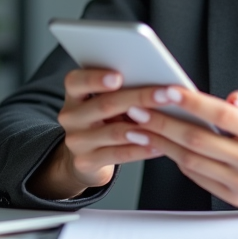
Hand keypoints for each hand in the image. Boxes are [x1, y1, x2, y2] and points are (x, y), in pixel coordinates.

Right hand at [27, 68, 167, 199]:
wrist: (86, 158)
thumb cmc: (104, 120)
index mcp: (74, 94)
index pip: (76, 81)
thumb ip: (120, 89)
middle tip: (164, 94)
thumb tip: (155, 78)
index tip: (119, 76)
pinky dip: (141, 150)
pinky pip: (118, 154)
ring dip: (144, 126)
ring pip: (114, 131)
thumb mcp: (104, 102)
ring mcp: (76, 141)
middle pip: (105, 104)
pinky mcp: (85, 162)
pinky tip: (159, 146)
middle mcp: (70, 116)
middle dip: (139, 97)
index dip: (96, 78)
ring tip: (167, 120)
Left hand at [121, 87, 237, 209]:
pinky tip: (164, 146)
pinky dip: (178, 160)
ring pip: (191, 161)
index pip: (220, 114)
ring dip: (161, 144)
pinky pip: (198, 177)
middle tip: (139, 109)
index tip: (168, 91)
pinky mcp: (234, 196)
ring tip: (141, 128)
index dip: (191, 102)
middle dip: (163, 123)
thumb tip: (229, 99)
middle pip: (197, 140)